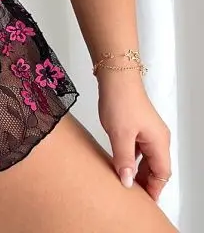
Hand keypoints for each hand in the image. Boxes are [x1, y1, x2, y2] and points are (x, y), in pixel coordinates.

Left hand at [97, 73, 171, 202]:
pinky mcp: (136, 123)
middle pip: (155, 166)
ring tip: (125, 181)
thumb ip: (123, 160)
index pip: (162, 173)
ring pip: (146, 157)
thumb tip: (128, 182)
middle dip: (146, 181)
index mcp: (159, 141)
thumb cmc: (120, 101)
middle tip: (132, 194)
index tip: (145, 201)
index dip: (154, 188)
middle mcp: (157, 136)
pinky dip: (131, 156)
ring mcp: (147, 129)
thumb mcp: (120, 135)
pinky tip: (119, 161)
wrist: (115, 76)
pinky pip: (137, 146)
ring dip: (137, 169)